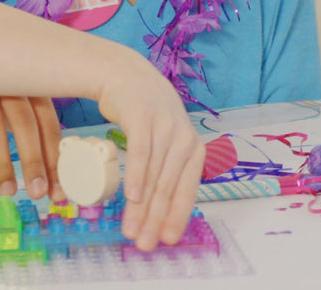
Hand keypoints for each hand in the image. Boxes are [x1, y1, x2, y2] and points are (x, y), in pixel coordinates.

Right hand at [0, 92, 61, 199]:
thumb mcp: (21, 104)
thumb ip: (37, 131)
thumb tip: (53, 178)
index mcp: (31, 87)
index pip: (48, 124)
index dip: (54, 158)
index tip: (57, 190)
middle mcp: (6, 85)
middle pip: (24, 123)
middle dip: (33, 161)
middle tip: (37, 192)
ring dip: (2, 163)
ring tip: (8, 191)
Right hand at [93, 57, 203, 252]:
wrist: (126, 76)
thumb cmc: (145, 117)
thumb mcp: (164, 142)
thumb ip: (166, 170)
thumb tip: (157, 211)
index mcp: (193, 149)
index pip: (187, 190)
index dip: (176, 217)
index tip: (166, 241)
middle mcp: (184, 139)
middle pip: (168, 188)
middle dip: (155, 220)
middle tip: (143, 244)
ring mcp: (165, 127)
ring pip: (155, 176)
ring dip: (142, 207)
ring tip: (130, 229)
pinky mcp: (143, 118)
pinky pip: (141, 153)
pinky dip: (137, 177)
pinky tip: (131, 197)